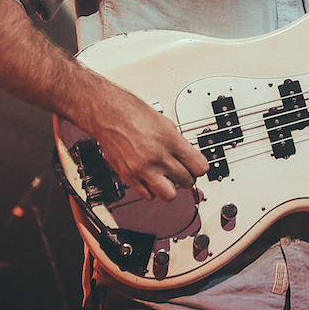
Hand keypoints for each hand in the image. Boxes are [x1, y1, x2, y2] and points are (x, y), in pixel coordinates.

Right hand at [87, 85, 210, 202]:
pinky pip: (147, 196)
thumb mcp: (165, 123)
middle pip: (187, 182)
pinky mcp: (129, 176)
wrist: (108, 114)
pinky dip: (150, 191)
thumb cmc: (133, 113)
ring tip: (166, 179)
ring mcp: (144, 169)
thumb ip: (178, 142)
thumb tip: (187, 156)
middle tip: (180, 171)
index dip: (199, 168)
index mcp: (172, 141)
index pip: (200, 167)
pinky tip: (149, 180)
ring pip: (169, 195)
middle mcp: (159, 157)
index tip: (196, 167)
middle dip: (186, 177)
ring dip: (170, 188)